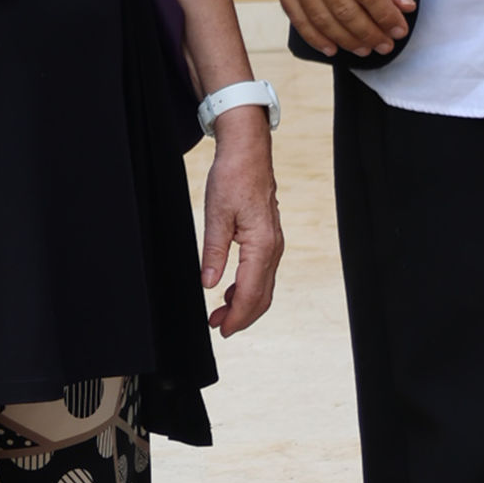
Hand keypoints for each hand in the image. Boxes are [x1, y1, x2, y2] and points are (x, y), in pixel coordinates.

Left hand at [200, 114, 282, 336]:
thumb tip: (209, 285)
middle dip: (241, 316)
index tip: (220, 329)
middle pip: (262, 296)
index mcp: (261, 245)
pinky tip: (230, 290)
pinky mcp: (269, 239)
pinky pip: (262, 272)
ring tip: (220, 312)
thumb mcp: (215, 215)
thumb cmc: (233, 177)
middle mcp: (274, 248)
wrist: (249, 153)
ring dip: (244, 304)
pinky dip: (248, 288)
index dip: (236, 316)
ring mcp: (274, 244)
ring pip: (264, 286)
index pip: (250, 293)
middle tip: (217, 326)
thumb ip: (213, 252)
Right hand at [263, 0, 414, 57]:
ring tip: (366, 48)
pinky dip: (315, 37)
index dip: (386, 16)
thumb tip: (403, 3)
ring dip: (347, 39)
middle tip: (386, 43)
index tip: (400, 29)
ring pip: (322, 19)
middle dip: (370, 32)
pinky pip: (297, 17)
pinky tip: (333, 47)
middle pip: (345, 10)